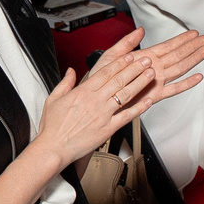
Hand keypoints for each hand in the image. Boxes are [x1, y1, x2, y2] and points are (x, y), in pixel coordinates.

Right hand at [32, 27, 203, 169]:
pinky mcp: (108, 129)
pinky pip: (126, 116)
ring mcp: (103, 114)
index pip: (106, 73)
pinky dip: (139, 108)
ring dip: (140, 83)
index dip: (120, 63)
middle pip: (119, 80)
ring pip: (125, 95)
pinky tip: (148, 101)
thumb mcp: (53, 99)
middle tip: (146, 61)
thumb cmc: (53, 127)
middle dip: (135, 69)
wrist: (54, 148)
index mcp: (83, 92)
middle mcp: (95, 101)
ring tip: (150, 75)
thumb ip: (65, 83)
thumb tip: (70, 71)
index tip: (129, 56)